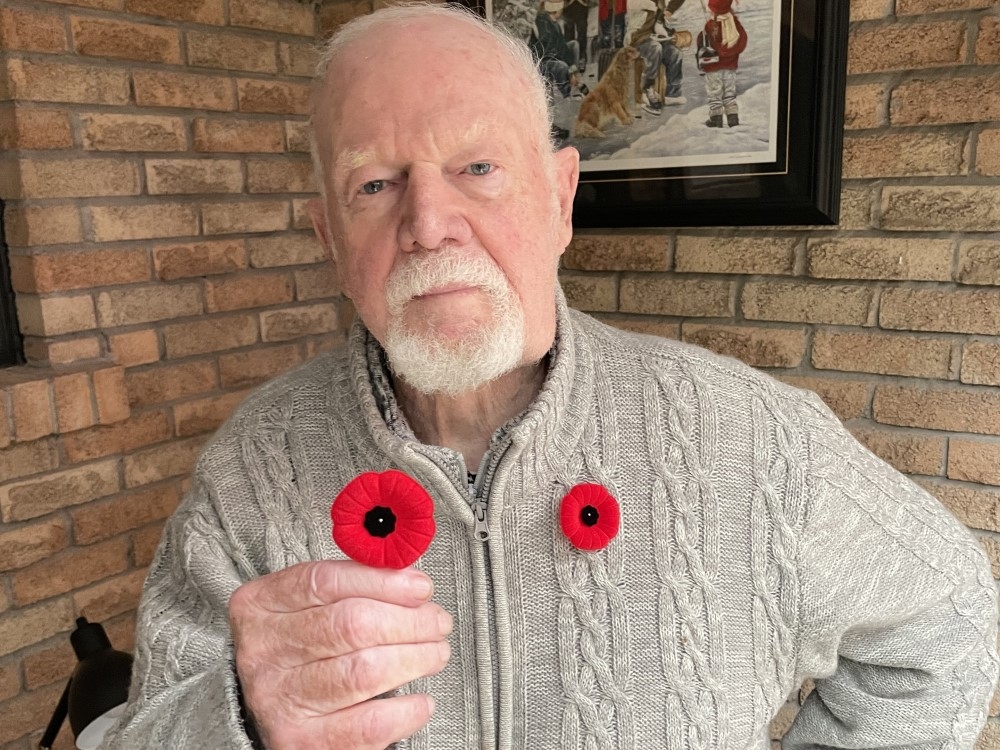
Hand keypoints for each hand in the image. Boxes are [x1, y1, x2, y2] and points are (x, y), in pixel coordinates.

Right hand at [229, 560, 451, 749]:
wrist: (255, 706)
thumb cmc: (294, 646)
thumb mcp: (305, 604)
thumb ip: (352, 585)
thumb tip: (410, 582)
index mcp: (260, 606)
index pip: (326, 581)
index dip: (383, 582)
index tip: (421, 588)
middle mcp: (263, 651)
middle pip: (351, 625)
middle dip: (409, 621)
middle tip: (437, 622)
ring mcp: (278, 699)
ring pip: (363, 672)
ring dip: (415, 659)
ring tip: (435, 653)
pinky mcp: (299, 741)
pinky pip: (367, 726)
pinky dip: (405, 711)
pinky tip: (420, 700)